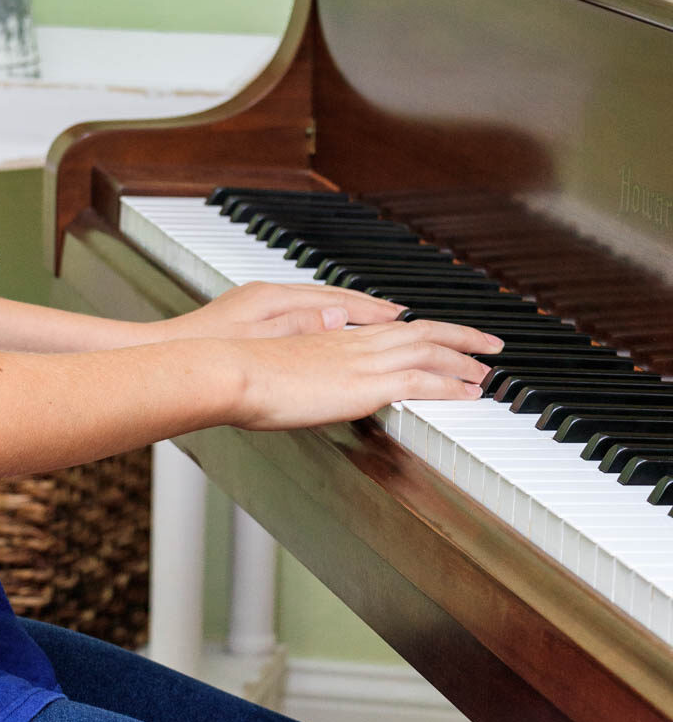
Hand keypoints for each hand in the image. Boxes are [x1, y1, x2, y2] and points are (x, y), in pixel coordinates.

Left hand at [165, 279, 405, 343]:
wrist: (170, 355)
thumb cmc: (206, 351)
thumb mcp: (258, 342)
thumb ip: (299, 328)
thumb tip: (339, 316)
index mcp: (274, 299)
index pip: (336, 299)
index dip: (371, 309)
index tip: (400, 314)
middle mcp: (270, 295)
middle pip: (330, 296)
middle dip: (366, 305)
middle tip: (399, 314)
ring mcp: (260, 303)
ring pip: (316, 302)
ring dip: (347, 309)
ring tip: (375, 319)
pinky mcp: (251, 316)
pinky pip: (301, 311)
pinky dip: (323, 317)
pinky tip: (331, 328)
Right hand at [233, 318, 504, 433]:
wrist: (231, 370)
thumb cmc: (240, 370)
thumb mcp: (276, 363)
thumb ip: (302, 366)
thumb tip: (315, 374)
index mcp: (333, 337)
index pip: (389, 328)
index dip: (421, 330)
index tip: (442, 335)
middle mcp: (354, 341)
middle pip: (420, 330)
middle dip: (459, 336)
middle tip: (489, 344)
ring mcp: (362, 360)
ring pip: (430, 349)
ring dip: (465, 358)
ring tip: (489, 370)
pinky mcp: (366, 384)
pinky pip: (423, 380)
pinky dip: (452, 384)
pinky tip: (471, 393)